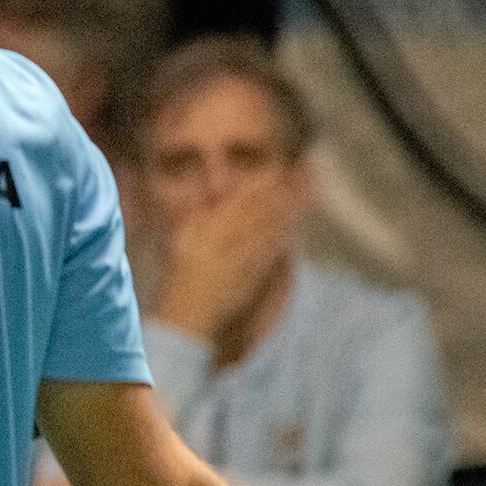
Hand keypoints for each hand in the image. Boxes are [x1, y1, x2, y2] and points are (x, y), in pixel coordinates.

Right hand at [152, 177, 301, 342]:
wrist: (186, 316)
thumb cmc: (181, 276)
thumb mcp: (180, 239)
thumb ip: (192, 210)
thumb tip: (198, 182)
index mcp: (203, 231)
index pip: (235, 203)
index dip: (258, 185)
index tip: (275, 170)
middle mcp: (221, 243)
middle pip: (256, 212)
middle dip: (278, 192)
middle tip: (300, 174)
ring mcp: (237, 261)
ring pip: (266, 230)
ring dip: (287, 211)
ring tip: (305, 193)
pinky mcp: (251, 277)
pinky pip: (269, 254)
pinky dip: (284, 238)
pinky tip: (297, 226)